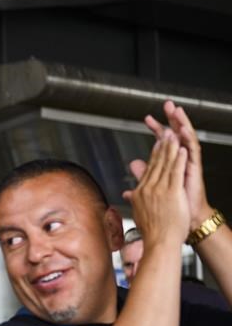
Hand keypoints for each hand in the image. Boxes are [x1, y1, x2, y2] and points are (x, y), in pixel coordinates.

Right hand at [123, 131, 189, 249]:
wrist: (160, 243)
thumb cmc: (153, 233)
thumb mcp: (139, 213)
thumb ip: (134, 200)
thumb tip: (127, 193)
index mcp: (140, 194)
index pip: (148, 170)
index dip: (154, 155)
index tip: (158, 145)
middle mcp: (148, 190)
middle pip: (156, 164)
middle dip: (162, 146)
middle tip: (165, 133)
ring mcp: (159, 190)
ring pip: (165, 165)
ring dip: (170, 148)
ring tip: (173, 136)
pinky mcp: (172, 193)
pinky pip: (175, 172)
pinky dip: (178, 159)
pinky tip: (180, 150)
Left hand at [131, 101, 212, 228]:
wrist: (183, 220)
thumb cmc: (171, 207)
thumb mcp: (152, 190)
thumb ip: (143, 178)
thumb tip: (131, 171)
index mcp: (168, 165)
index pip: (162, 142)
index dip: (156, 130)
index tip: (147, 118)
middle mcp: (179, 162)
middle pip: (175, 136)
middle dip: (171, 120)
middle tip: (167, 104)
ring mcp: (188, 164)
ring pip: (186, 139)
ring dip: (182, 124)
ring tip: (177, 111)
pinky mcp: (194, 169)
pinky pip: (193, 151)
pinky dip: (188, 140)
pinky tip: (184, 130)